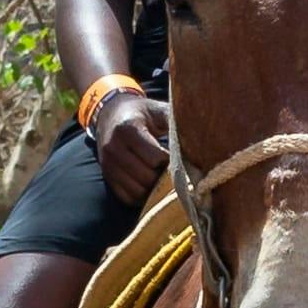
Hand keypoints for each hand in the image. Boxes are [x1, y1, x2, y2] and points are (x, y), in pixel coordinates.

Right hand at [89, 85, 168, 202]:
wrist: (110, 115)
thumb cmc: (141, 114)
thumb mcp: (157, 110)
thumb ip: (174, 120)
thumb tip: (200, 132)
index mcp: (128, 129)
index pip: (155, 158)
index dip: (169, 160)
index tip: (175, 156)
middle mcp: (113, 148)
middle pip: (146, 177)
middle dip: (162, 176)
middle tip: (171, 169)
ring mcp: (108, 165)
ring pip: (137, 190)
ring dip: (153, 189)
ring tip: (161, 177)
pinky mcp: (107, 177)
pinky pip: (127, 197)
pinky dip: (141, 196)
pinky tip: (150, 184)